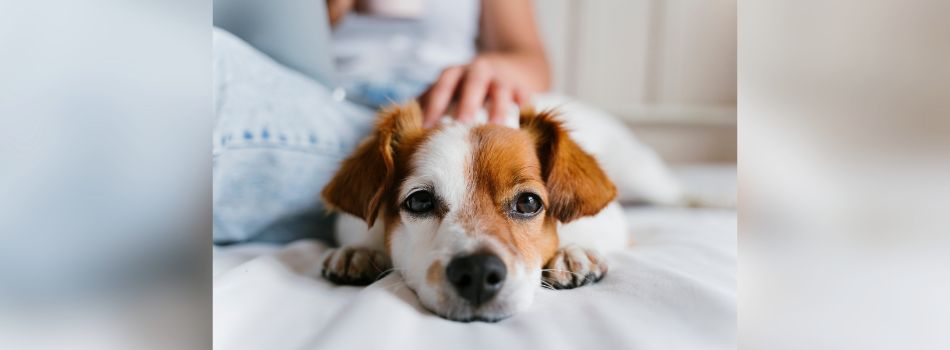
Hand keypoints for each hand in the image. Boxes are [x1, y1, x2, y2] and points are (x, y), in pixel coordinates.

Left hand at [418, 55, 533, 127]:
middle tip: (463, 126)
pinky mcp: (523, 86)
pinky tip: (523, 120)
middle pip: (472, 84)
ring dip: (498, 109)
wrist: (511, 67)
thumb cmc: (468, 89)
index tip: (427, 129)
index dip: (434, 106)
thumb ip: (429, 106)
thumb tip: (402, 131)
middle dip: (467, 105)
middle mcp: (478, 71)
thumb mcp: (448, 91)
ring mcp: (502, 78)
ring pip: (500, 90)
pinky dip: (524, 106)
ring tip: (496, 129)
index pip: (442, 87)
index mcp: (455, 74)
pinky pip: (525, 95)